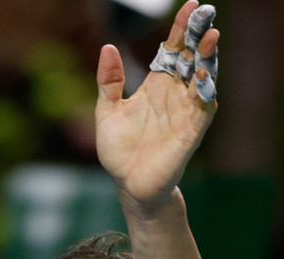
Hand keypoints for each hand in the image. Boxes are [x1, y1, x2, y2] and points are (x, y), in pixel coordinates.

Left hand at [95, 1, 218, 208]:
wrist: (127, 183)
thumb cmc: (119, 150)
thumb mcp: (107, 111)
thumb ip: (108, 82)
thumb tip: (108, 47)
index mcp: (155, 87)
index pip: (171, 51)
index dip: (180, 30)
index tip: (189, 6)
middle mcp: (174, 95)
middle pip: (190, 59)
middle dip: (198, 37)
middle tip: (205, 14)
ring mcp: (184, 112)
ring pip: (202, 79)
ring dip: (207, 59)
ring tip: (209, 38)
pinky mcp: (190, 132)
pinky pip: (202, 108)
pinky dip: (204, 91)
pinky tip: (202, 75)